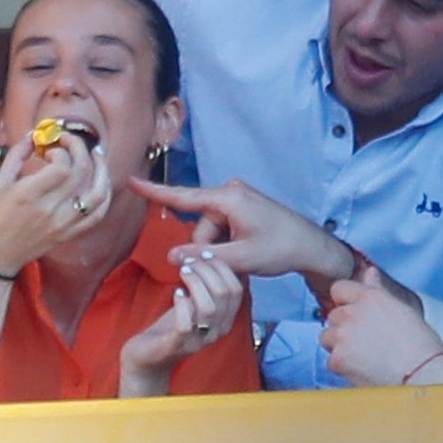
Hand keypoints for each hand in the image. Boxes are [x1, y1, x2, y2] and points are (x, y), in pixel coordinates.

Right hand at [0, 132, 110, 276]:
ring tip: (96, 156)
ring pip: (97, 195)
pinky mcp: (69, 234)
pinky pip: (97, 215)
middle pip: (81, 174)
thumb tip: (33, 135)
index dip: (61, 150)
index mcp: (29, 195)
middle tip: (72, 142)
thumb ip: (16, 156)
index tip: (49, 149)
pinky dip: (104, 196)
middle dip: (81, 150)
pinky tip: (101, 182)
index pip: (62, 166)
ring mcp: (63, 224)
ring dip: (101, 171)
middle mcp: (50, 210)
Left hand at [119, 252, 244, 396]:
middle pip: (225, 295)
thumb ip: (205, 286)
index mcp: (224, 320)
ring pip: (209, 308)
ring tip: (183, 272)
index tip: (204, 253)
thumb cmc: (171, 327)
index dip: (222, 267)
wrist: (148, 358)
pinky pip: (186, 324)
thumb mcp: (193, 304)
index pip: (236, 290)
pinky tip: (175, 293)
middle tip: (189, 261)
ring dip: (195, 283)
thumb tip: (208, 253)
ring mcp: (197, 340)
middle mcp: (216, 332)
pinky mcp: (176, 345)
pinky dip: (181, 304)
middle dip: (207, 270)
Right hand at [132, 175, 348, 282]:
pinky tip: (246, 251)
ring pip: (210, 231)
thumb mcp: (241, 258)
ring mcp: (237, 199)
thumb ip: (204, 257)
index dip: (155, 192)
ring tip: (245, 257)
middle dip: (208, 248)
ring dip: (220, 248)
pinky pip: (222, 229)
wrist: (312, 246)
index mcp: (228, 198)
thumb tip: (171, 257)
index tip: (131, 181)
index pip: (183, 197)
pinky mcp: (242, 208)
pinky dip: (228, 243)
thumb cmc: (281, 249)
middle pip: (199, 226)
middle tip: (234, 262)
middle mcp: (230, 192)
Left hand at [321, 267, 442, 386]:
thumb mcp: (403, 310)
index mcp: (370, 297)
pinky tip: (363, 369)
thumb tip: (369, 273)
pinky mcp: (338, 359)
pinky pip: (331, 360)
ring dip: (339, 346)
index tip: (354, 315)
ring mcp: (343, 335)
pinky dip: (343, 367)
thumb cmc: (421, 346)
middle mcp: (353, 312)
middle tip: (365, 342)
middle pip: (333, 316)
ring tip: (364, 357)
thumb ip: (379, 292)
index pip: (339, 289)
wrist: (423, 375)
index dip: (346, 303)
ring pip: (327, 338)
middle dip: (344, 327)